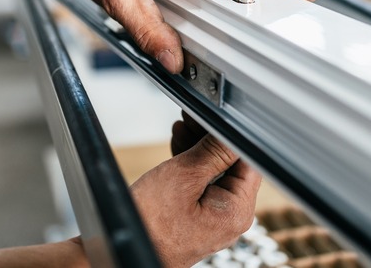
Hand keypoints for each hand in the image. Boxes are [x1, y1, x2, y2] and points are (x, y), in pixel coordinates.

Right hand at [130, 113, 260, 267]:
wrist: (123, 253)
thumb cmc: (150, 224)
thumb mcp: (183, 176)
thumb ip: (213, 151)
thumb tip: (231, 130)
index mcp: (236, 209)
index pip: (247, 160)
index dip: (230, 133)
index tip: (213, 117)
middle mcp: (231, 216)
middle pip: (231, 165)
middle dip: (211, 137)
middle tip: (192, 119)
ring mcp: (216, 218)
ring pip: (215, 172)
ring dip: (199, 147)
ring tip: (182, 127)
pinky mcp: (200, 217)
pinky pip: (202, 185)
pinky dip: (192, 165)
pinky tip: (179, 145)